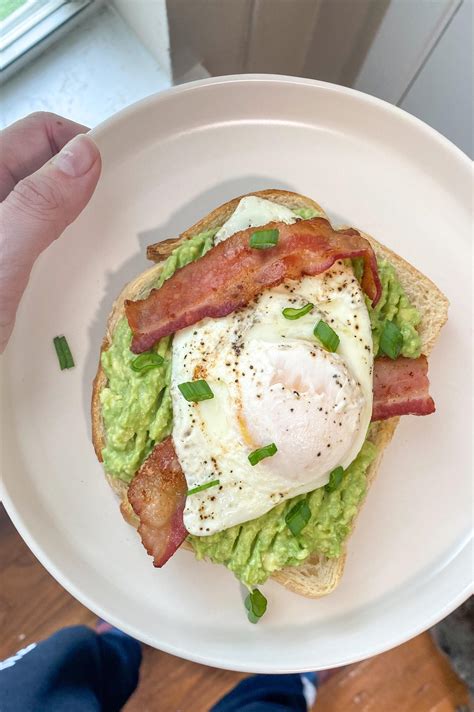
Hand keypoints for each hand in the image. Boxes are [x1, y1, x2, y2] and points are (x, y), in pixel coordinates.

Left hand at [0, 112, 100, 351]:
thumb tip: (85, 154)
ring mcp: (2, 235)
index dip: (78, 142)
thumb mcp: (1, 255)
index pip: (38, 133)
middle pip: (45, 167)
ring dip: (79, 215)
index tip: (115, 174)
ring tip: (106, 238)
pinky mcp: (6, 267)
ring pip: (48, 205)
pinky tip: (79, 265)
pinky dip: (66, 244)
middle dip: (84, 179)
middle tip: (118, 209)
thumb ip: (37, 204)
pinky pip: (44, 241)